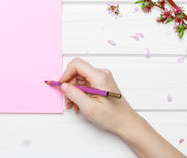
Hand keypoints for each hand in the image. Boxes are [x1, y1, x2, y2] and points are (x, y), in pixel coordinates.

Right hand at [60, 58, 184, 157]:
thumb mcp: (89, 108)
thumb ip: (74, 94)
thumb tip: (64, 86)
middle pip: (77, 72)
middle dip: (69, 85)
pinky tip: (79, 103)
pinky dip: (79, 92)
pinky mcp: (100, 83)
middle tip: (67, 99)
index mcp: (99, 77)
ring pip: (79, 78)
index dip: (66, 74)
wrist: (125, 122)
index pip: (77, 64)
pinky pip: (84, 83)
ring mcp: (101, 78)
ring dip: (73, 91)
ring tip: (73, 104)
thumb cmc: (113, 116)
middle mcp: (101, 74)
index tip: (61, 85)